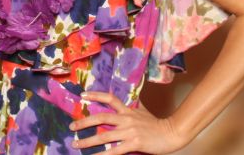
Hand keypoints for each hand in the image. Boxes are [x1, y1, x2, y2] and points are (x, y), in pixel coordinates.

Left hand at [71, 91, 187, 153]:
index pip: (109, 98)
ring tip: (76, 144)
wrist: (171, 133)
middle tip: (72, 127)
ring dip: (88, 141)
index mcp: (128, 110)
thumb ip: (134, 105)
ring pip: (104, 136)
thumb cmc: (156, 123)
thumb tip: (131, 97)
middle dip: (84, 122)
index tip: (82, 95)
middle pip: (101, 118)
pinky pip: (114, 151)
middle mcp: (126, 119)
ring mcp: (129, 132)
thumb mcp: (143, 110)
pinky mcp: (133, 144)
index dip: (95, 95)